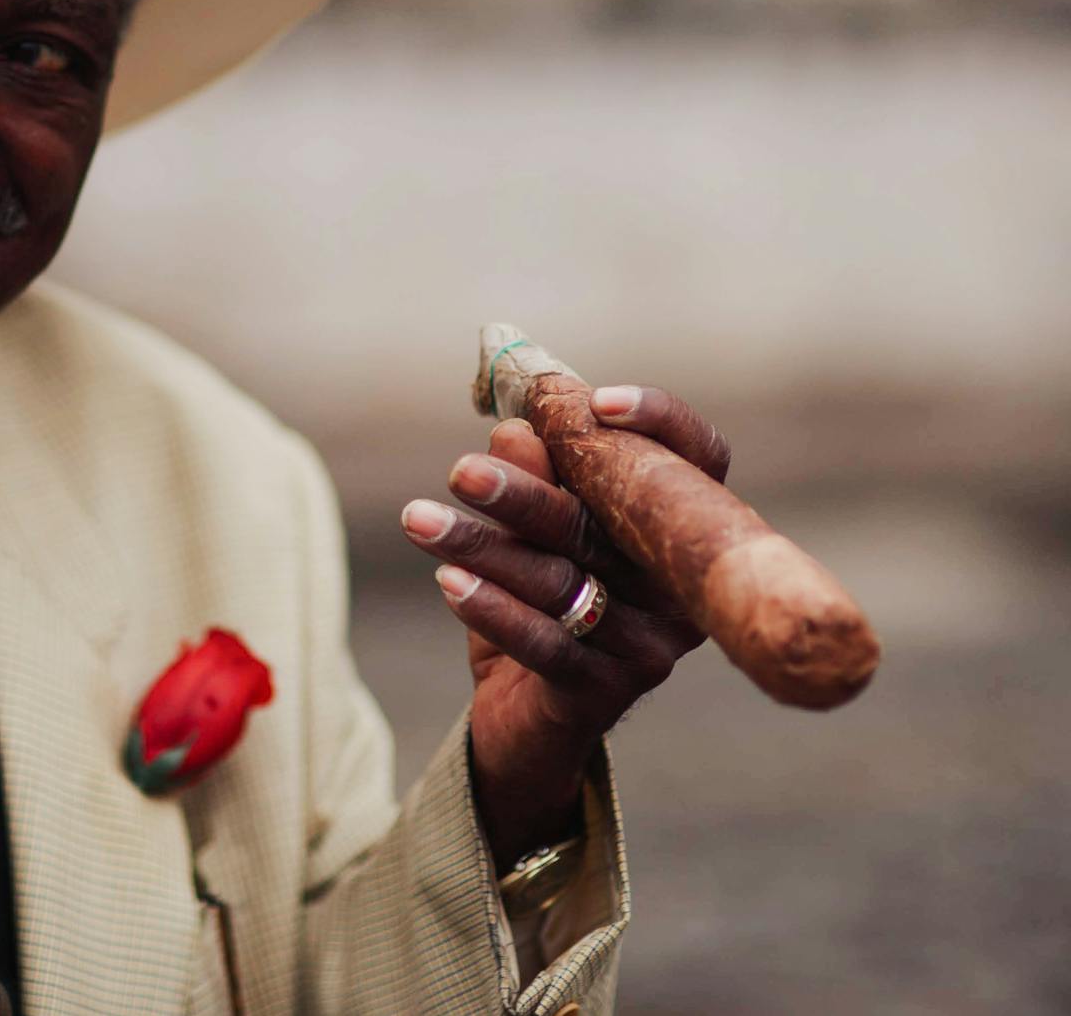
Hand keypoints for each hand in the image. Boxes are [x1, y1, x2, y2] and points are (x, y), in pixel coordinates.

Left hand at [398, 385, 731, 866]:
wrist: (529, 717)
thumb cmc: (539, 599)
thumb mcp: (533, 531)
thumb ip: (536, 476)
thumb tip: (513, 428)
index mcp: (682, 526)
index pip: (699, 457)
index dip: (658, 421)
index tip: (594, 400)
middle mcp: (682, 585)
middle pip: (602, 523)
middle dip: (524, 493)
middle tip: (460, 472)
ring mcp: (654, 642)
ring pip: (562, 580)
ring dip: (483, 547)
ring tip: (417, 521)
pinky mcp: (611, 691)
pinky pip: (547, 643)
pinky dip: (492, 608)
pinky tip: (447, 580)